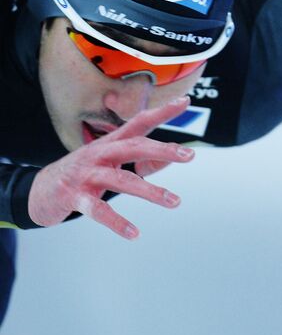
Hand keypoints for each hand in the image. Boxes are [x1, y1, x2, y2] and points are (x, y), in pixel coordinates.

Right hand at [28, 97, 193, 239]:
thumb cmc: (83, 173)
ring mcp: (86, 174)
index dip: (162, 112)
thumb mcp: (111, 162)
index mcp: (110, 143)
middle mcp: (100, 153)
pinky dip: (117, 222)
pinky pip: (98, 210)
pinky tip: (133, 233)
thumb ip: (141, 160)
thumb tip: (170, 157)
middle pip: (134, 146)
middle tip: (189, 155)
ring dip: (150, 191)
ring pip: (121, 180)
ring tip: (174, 201)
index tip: (185, 101)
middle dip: (162, 149)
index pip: (139, 123)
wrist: (40, 190)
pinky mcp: (74, 196)